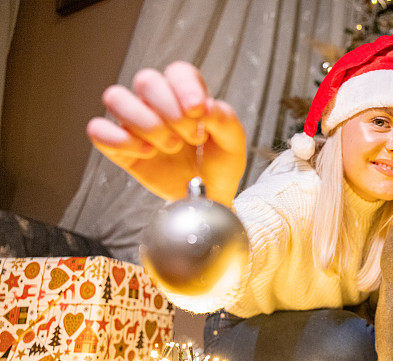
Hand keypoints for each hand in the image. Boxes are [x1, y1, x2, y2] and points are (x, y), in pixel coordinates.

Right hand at [86, 61, 245, 205]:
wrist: (208, 197)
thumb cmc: (219, 164)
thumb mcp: (233, 142)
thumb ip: (224, 120)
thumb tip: (206, 107)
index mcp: (185, 93)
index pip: (177, 71)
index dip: (185, 87)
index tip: (198, 111)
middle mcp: (156, 102)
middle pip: (146, 80)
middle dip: (170, 110)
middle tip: (190, 137)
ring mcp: (134, 122)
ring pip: (116, 98)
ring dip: (145, 122)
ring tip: (170, 146)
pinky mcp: (119, 146)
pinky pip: (99, 130)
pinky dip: (120, 140)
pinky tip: (146, 153)